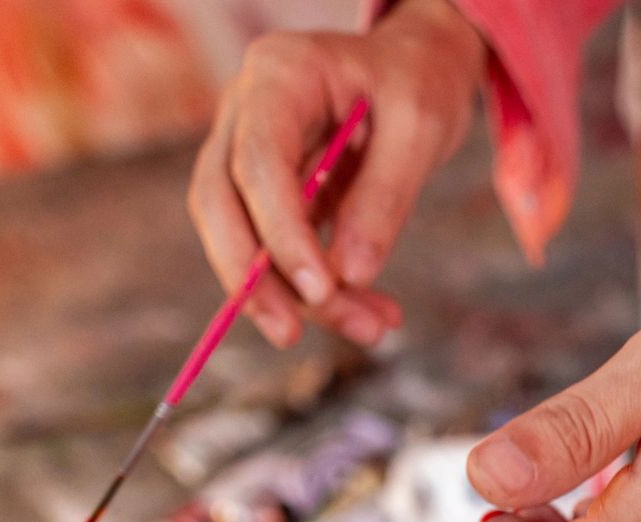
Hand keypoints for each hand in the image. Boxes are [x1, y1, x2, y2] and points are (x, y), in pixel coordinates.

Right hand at [188, 0, 485, 348]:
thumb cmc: (419, 80)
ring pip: (245, 237)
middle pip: (219, 202)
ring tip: (373, 328)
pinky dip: (322, 289)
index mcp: (279, 74)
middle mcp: (246, 110)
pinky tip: (371, 312)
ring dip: (299, 296)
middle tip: (291, 336)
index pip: (258, 162)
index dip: (281, 232)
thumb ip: (384, 197)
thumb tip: (349, 275)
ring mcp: (249, 150)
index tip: (321, 290)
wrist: (418, 66)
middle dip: (252, 278)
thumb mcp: (420, 127)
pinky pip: (278, 249)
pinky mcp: (270, 192)